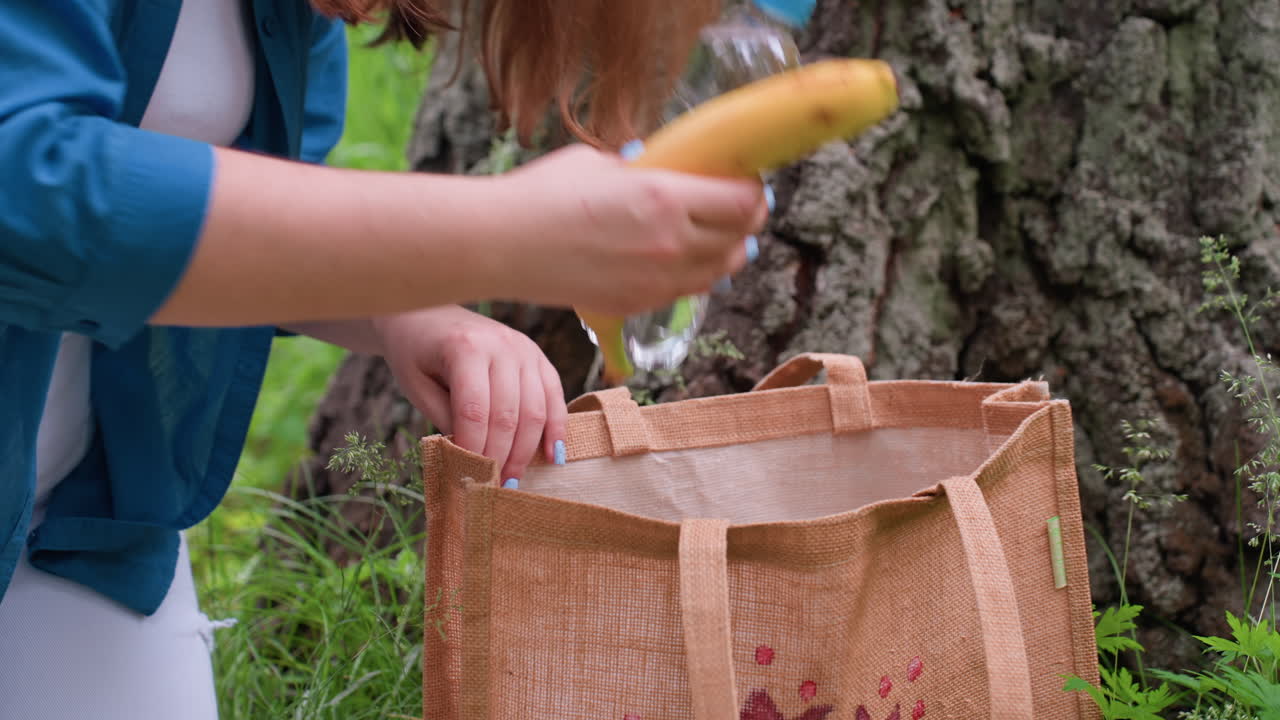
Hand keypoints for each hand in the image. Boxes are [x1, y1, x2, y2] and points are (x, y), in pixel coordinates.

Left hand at [373, 306, 566, 480]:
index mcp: (465, 347)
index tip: (466, 478)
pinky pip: (554, 396)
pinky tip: (552, 455)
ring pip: (535, 410)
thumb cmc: (416, 353)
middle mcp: (501, 345)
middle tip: (491, 489)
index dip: (473, 448)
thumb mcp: (416, 386)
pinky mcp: (538, 356)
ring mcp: (525, 349)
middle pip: (508, 414)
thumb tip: (474, 458)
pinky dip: (555, 428)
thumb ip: (446, 418)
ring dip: (525, 451)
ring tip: (512, 480)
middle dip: (500, 457)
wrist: (427, 314)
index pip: (474, 410)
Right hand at [495, 144, 768, 315]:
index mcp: (664, 197)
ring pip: (720, 270)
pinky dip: (697, 274)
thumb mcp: (602, 163)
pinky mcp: (637, 303)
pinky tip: (684, 258)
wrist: (500, 245)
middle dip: (747, 221)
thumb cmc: (542, 194)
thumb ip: (645, 170)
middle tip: (741, 208)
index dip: (754, 192)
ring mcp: (656, 279)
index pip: (742, 202)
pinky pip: (688, 290)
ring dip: (728, 251)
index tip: (748, 183)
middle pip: (740, 238)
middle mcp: (670, 242)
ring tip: (718, 235)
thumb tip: (669, 170)